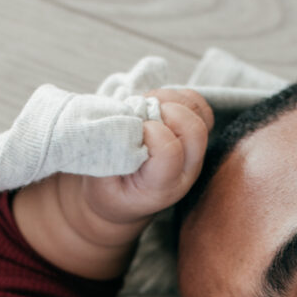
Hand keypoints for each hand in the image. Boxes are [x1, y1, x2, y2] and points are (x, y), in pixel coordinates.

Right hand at [14, 87, 215, 277]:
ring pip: (198, 111)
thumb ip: (109, 151)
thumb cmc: (107, 190)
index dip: (150, 131)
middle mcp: (186, 170)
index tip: (129, 131)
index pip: (170, 151)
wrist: (121, 200)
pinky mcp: (193, 136)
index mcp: (161, 186)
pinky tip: (156, 106)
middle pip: (194, 129)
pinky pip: (198, 105)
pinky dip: (177, 96)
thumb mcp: (98, 178)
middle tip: (141, 115)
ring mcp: (194, 152)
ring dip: (170, 99)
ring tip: (145, 108)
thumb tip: (122, 119)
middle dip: (165, 110)